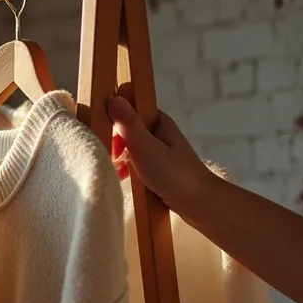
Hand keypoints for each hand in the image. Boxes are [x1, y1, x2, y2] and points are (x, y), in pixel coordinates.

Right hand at [107, 95, 214, 210]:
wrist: (199, 204)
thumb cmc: (175, 174)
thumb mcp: (147, 147)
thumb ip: (129, 124)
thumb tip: (113, 98)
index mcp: (158, 121)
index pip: (130, 107)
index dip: (114, 116)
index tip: (104, 132)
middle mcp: (157, 133)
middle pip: (126, 128)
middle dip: (114, 141)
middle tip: (111, 156)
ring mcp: (157, 151)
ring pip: (128, 147)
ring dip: (118, 158)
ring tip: (116, 171)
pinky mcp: (156, 167)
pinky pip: (134, 163)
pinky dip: (126, 169)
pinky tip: (122, 179)